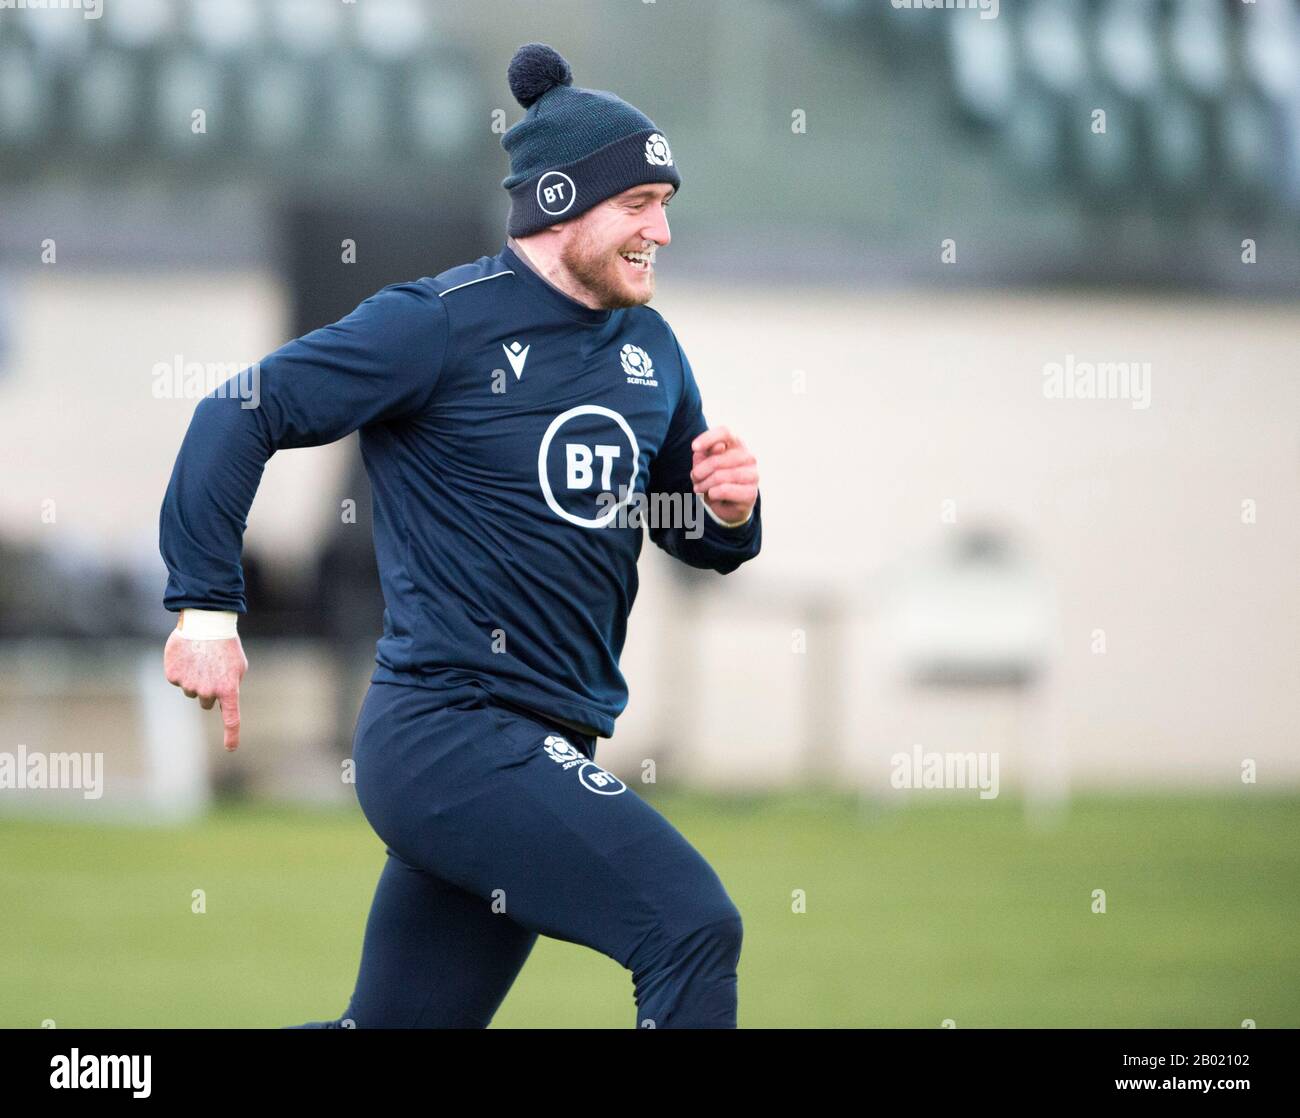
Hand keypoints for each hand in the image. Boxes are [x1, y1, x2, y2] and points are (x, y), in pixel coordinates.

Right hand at [163, 626, 247, 750]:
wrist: (206, 622)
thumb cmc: (226, 645)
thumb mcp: (238, 667)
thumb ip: (230, 687)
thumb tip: (219, 702)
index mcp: (229, 689)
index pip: (232, 718)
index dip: (232, 735)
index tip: (231, 748)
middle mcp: (208, 691)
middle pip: (206, 702)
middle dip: (208, 690)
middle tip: (211, 670)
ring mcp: (189, 685)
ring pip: (190, 691)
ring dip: (195, 679)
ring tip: (201, 659)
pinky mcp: (173, 676)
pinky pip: (177, 680)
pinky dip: (181, 670)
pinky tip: (188, 655)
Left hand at [690, 424, 757, 524]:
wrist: (727, 505)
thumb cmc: (714, 479)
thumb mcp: (704, 464)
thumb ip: (705, 454)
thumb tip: (718, 448)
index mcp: (737, 444)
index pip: (725, 432)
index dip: (708, 438)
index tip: (694, 448)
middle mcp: (748, 457)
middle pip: (717, 459)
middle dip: (700, 471)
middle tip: (695, 478)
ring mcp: (753, 475)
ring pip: (720, 476)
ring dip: (704, 484)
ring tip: (699, 488)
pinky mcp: (751, 493)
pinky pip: (725, 490)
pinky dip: (713, 493)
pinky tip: (711, 495)